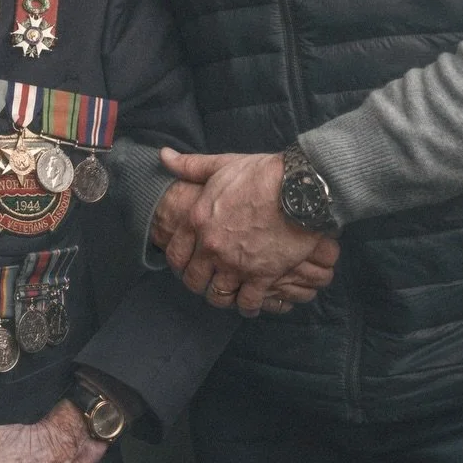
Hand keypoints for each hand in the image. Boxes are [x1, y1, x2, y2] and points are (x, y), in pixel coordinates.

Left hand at [156, 149, 339, 315]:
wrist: (298, 188)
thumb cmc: (260, 174)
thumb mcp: (220, 166)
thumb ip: (189, 166)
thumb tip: (164, 156)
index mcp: (198, 221)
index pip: (175, 254)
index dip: (179, 263)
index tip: (187, 264)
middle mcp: (212, 247)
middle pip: (194, 280)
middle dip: (199, 282)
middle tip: (208, 280)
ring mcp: (236, 264)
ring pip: (218, 295)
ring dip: (222, 296)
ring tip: (228, 292)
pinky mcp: (261, 276)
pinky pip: (248, 303)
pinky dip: (247, 305)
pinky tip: (250, 301)